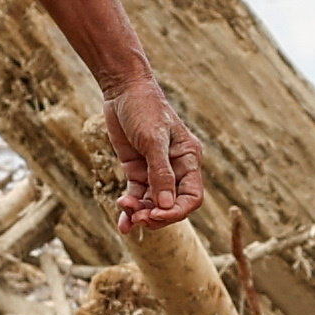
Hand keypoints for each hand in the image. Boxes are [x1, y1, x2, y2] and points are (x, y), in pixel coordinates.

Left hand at [105, 76, 207, 230]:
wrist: (123, 90)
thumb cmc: (144, 109)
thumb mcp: (153, 140)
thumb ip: (161, 173)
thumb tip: (166, 206)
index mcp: (188, 160)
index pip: (191, 197)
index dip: (176, 212)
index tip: (156, 215)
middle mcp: (175, 168)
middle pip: (172, 205)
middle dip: (156, 215)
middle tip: (138, 217)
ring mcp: (155, 171)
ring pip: (153, 204)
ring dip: (140, 213)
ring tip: (125, 212)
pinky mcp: (138, 170)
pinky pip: (137, 196)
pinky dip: (130, 209)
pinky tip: (122, 223)